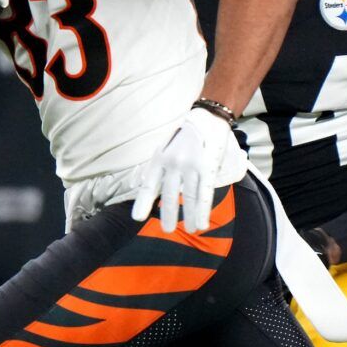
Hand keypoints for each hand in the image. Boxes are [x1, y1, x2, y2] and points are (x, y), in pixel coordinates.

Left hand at [130, 106, 247, 233]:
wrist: (208, 117)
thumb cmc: (186, 135)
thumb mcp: (167, 147)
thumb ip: (161, 168)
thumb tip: (154, 191)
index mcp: (160, 158)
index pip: (150, 184)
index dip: (143, 202)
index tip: (138, 218)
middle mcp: (173, 163)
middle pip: (169, 195)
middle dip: (168, 215)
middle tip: (167, 229)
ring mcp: (191, 165)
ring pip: (188, 197)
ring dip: (189, 216)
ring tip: (190, 229)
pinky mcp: (208, 167)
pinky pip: (205, 193)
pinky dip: (202, 210)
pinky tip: (201, 223)